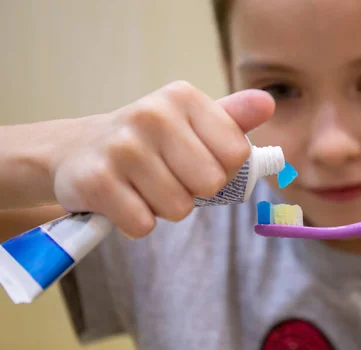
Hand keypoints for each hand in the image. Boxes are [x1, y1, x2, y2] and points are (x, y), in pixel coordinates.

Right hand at [50, 82, 274, 237]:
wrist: (77, 150)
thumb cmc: (149, 142)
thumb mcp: (190, 123)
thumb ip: (232, 118)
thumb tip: (268, 103)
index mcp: (183, 98)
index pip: (238, 154)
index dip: (223, 169)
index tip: (198, 160)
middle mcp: (152, 114)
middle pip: (212, 183)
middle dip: (194, 190)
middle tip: (167, 175)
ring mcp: (122, 148)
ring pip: (178, 208)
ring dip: (164, 207)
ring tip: (142, 185)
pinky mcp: (96, 182)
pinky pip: (143, 225)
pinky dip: (137, 221)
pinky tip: (122, 198)